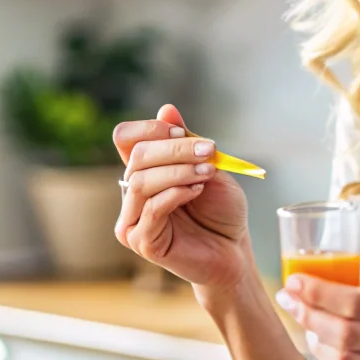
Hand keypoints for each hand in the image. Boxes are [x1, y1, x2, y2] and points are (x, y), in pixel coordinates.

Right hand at [112, 104, 253, 288]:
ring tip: (206, 173)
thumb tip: (167, 109)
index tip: (182, 133)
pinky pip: (151, 208)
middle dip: (175, 149)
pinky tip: (197, 191)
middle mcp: (132, 193)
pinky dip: (176, 194)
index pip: (125, 138)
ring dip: (178, 171)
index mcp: (143, 171)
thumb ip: (185, 141)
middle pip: (137, 156)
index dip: (150, 129)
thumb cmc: (221, 210)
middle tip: (209, 151)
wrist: (233, 250)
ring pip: (141, 181)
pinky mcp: (141, 241)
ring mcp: (132, 218)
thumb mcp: (207, 166)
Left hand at [279, 269, 359, 359]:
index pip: (357, 303)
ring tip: (306, 322)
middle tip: (289, 300)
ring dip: (317, 341)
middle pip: (345, 335)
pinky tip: (328, 342)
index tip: (295, 283)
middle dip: (308, 316)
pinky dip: (335, 359)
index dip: (319, 294)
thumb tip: (343, 283)